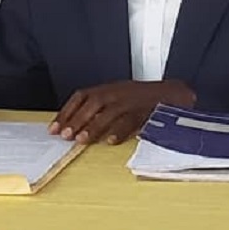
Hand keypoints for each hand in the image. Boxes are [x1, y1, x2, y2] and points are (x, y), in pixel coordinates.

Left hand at [51, 80, 194, 144]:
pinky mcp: (146, 110)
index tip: (53, 128)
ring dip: (94, 126)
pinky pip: (131, 120)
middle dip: (77, 119)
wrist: (175, 94)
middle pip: (93, 102)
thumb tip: (74, 128)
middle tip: (64, 135)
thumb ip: (100, 110)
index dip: (67, 111)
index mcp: (109, 88)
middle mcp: (119, 92)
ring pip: (110, 111)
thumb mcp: (119, 98)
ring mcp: (133, 100)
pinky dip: (119, 131)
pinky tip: (110, 141)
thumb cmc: (144, 100)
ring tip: (81, 140)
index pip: (82, 96)